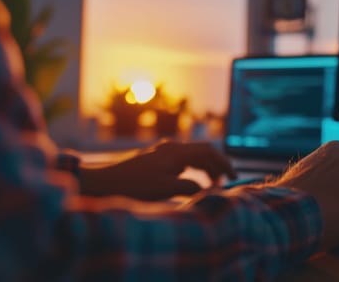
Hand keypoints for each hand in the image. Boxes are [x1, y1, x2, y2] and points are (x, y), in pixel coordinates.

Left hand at [81, 140, 236, 200]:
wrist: (104, 182)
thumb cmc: (135, 186)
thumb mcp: (166, 190)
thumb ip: (190, 187)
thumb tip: (205, 189)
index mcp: (176, 152)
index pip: (209, 151)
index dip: (224, 162)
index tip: (234, 176)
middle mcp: (171, 148)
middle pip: (202, 152)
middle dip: (216, 167)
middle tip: (224, 183)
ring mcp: (163, 153)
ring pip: (192, 157)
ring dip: (205, 169)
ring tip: (210, 185)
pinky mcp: (156, 159)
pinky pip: (182, 161)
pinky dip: (193, 170)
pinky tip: (191, 182)